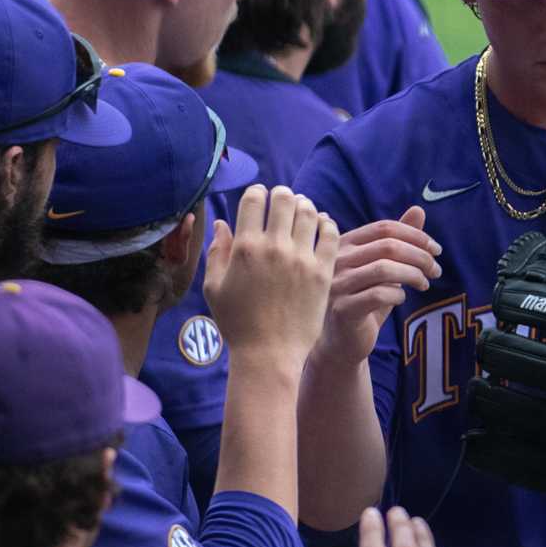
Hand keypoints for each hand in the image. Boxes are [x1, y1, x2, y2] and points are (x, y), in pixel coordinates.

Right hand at [206, 184, 338, 367]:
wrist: (269, 353)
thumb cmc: (237, 323)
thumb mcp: (214, 287)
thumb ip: (217, 251)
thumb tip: (220, 223)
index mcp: (245, 247)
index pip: (254, 199)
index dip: (257, 192)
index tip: (260, 197)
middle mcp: (274, 248)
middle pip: (284, 199)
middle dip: (282, 194)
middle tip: (282, 200)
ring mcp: (301, 259)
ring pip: (309, 212)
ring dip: (304, 205)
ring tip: (302, 210)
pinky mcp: (322, 272)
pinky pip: (331, 235)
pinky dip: (326, 223)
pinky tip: (322, 225)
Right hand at [318, 207, 439, 370]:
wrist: (341, 341)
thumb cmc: (363, 299)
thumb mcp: (383, 267)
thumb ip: (398, 240)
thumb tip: (418, 210)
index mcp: (344, 243)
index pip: (384, 228)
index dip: (415, 236)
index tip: (436, 250)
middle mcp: (336, 260)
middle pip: (387, 246)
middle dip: (420, 256)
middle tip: (436, 270)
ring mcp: (337, 284)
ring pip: (384, 268)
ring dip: (414, 274)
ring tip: (424, 283)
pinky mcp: (342, 309)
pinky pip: (379, 294)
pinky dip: (398, 294)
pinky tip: (402, 298)